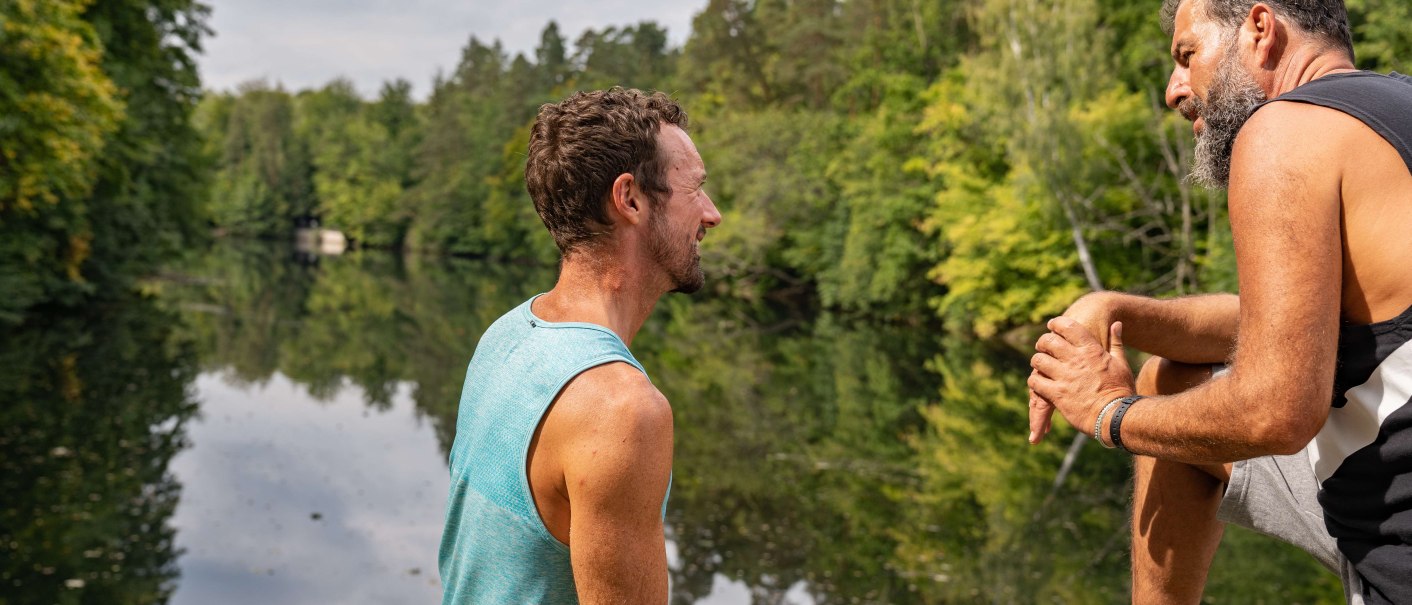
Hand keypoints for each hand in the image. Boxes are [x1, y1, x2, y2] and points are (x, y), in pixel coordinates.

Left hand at [1026, 293, 1114, 443]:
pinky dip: (1035, 381)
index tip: (1052, 325)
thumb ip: (1116, 342)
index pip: (1068, 327)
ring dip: (1037, 362)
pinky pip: (1035, 382)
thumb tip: (1116, 324)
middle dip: (1043, 343)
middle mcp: (1075, 360)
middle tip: (1042, 347)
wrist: (1117, 417)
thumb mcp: (1121, 363)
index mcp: (1091, 350)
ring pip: (1038, 360)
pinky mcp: (1056, 394)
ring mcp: (1064, 376)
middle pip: (1048, 341)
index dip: (1056, 324)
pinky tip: (1039, 384)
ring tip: (1040, 366)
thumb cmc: (1122, 391)